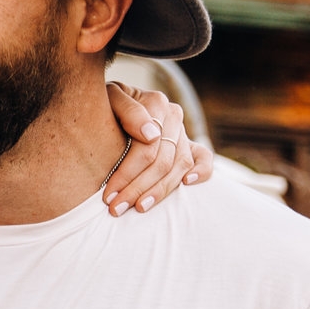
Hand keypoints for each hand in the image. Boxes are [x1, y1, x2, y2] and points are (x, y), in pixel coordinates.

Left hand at [103, 83, 210, 216]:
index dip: (127, 173)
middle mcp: (173, 117)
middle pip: (162, 161)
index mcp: (156, 104)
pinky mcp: (188, 144)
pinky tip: (187, 184)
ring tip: (139, 208)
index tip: (108, 195)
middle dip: (137, 188)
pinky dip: (202, 171)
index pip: (146, 147)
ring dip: (159, 191)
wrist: (113, 102)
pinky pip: (203, 157)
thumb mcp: (109, 99)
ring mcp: (182, 131)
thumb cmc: (105, 103)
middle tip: (116, 209)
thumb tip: (151, 135)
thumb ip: (128, 111)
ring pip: (179, 166)